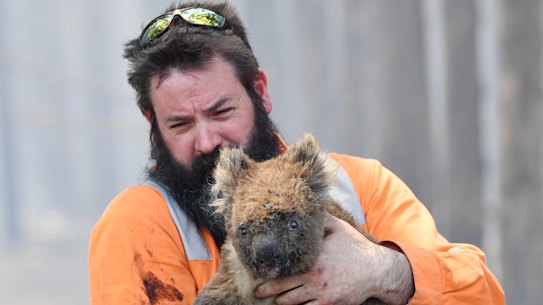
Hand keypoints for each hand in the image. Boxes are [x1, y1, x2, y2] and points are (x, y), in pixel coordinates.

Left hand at [254, 213, 413, 304]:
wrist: (376, 270)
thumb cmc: (355, 247)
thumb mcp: (338, 228)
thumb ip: (320, 218)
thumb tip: (307, 204)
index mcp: (312, 258)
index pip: (284, 268)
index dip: (269, 273)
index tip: (259, 273)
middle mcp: (313, 277)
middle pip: (282, 289)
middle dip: (267, 291)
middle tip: (257, 292)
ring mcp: (321, 293)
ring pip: (292, 302)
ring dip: (281, 302)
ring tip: (274, 300)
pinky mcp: (329, 304)